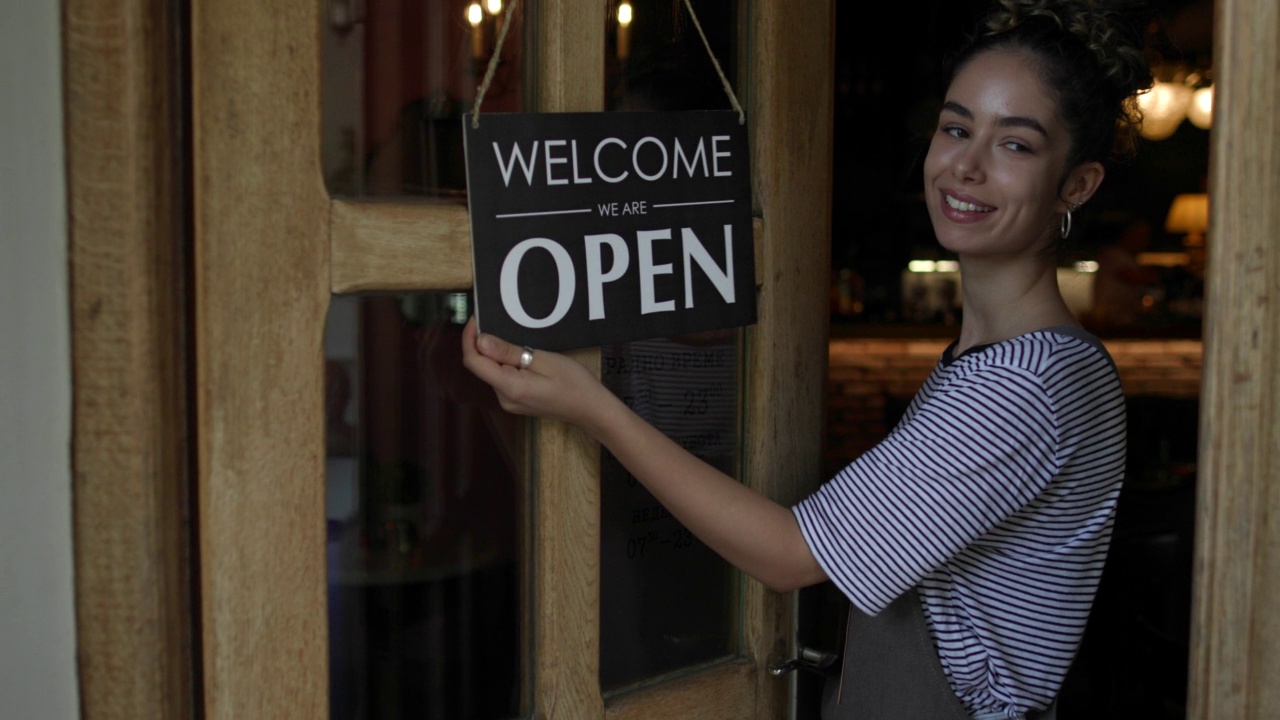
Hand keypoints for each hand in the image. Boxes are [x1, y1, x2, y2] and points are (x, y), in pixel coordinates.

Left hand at [460, 317, 611, 427]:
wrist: (591, 409)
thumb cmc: (575, 384)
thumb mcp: (544, 360)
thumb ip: (510, 352)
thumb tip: (481, 341)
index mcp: (510, 387)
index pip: (474, 362)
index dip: (470, 339)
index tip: (476, 319)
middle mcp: (505, 398)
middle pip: (481, 366)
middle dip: (483, 343)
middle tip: (494, 320)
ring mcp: (510, 401)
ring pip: (492, 371)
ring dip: (496, 352)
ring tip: (513, 335)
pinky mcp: (516, 400)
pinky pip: (502, 378)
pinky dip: (505, 362)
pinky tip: (520, 352)